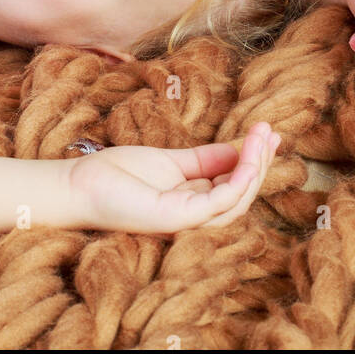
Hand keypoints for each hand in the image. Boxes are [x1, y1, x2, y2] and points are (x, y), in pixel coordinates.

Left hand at [64, 124, 279, 234]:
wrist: (82, 183)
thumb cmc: (118, 174)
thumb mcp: (170, 162)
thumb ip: (204, 161)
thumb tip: (236, 150)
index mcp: (192, 203)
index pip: (233, 186)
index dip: (252, 160)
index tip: (267, 132)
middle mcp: (194, 216)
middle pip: (241, 195)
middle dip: (260, 162)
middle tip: (272, 132)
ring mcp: (187, 221)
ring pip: (236, 202)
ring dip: (254, 168)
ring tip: (263, 138)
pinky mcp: (177, 219)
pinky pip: (218, 204)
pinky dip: (238, 181)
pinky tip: (247, 158)